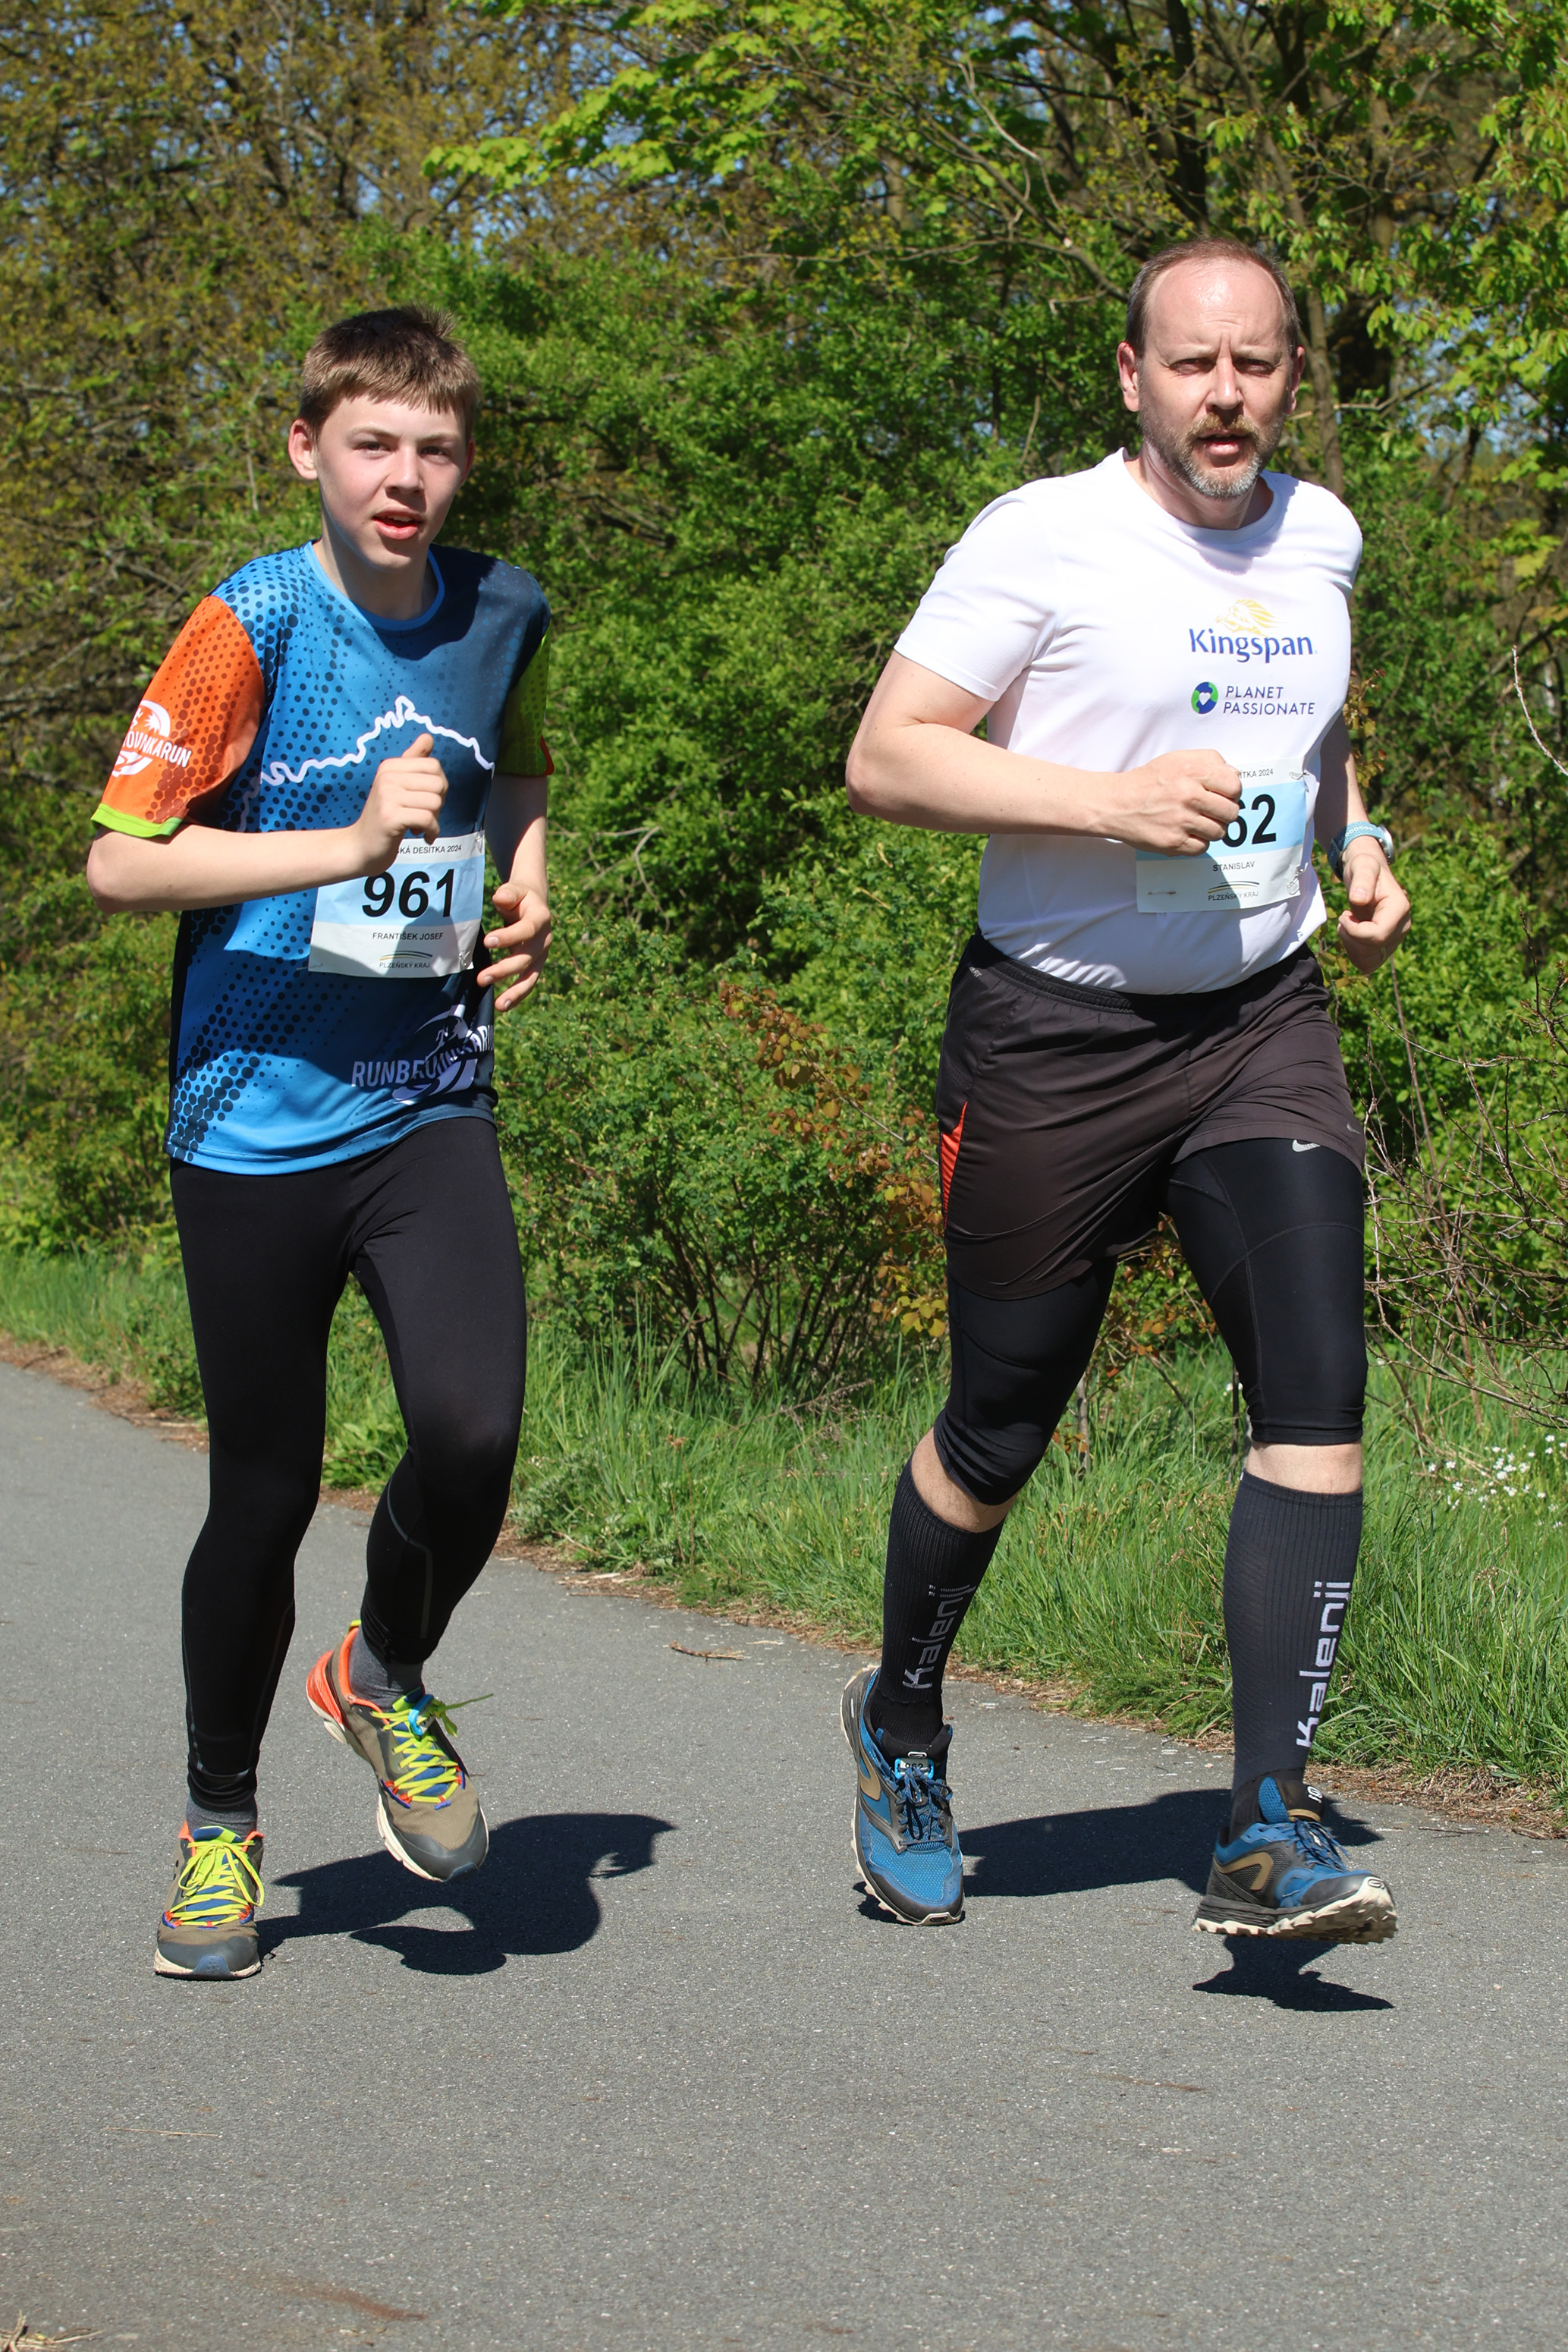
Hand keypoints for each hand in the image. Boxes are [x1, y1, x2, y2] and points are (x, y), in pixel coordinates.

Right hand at [347, 733, 447, 873]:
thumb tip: (428, 737)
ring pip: (435, 803)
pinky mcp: (390, 817)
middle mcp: (387, 776)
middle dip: (438, 804)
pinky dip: (431, 831)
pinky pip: (428, 819)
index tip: (425, 800)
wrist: (360, 846)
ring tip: (419, 825)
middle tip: (424, 815)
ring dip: (434, 820)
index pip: (434, 766)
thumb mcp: (397, 785)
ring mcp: (387, 796)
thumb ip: (413, 761)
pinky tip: (422, 836)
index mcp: (390, 766)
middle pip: (438, 784)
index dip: (439, 786)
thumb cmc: (384, 817)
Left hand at [477, 880, 551, 1010]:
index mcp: (541, 918)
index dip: (509, 937)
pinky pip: (528, 982)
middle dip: (504, 970)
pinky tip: (503, 1006)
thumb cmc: (519, 896)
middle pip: (527, 958)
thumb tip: (500, 898)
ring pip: (531, 977)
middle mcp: (545, 939)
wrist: (533, 903)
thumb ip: (508, 893)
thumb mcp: (515, 889)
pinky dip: (517, 995)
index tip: (487, 941)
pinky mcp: (535, 965)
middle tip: (481, 978)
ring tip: (499, 1005)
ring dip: (515, 992)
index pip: (527, 930)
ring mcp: (541, 955)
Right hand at [1102, 749, 1241, 853]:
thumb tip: (1235, 776)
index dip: (1232, 793)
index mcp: (1193, 771)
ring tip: (1196, 821)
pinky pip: (1202, 848)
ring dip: (1211, 829)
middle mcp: (1189, 795)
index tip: (1223, 795)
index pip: (1235, 787)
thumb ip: (1211, 761)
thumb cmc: (1150, 781)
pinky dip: (1197, 842)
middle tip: (1212, 811)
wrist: (1118, 803)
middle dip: (1224, 813)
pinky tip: (1186, 832)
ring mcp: (1181, 820)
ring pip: (1219, 832)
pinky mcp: (1173, 842)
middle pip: (1231, 813)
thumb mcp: (1179, 758)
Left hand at [1337, 842, 1410, 974]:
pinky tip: (1350, 936)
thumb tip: (1359, 899)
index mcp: (1400, 908)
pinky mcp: (1385, 946)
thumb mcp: (1362, 866)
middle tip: (1343, 918)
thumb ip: (1362, 880)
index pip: (1378, 935)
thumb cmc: (1364, 867)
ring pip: (1369, 961)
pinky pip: (1368, 964)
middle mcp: (1402, 927)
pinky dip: (1354, 954)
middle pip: (1373, 949)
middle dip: (1350, 937)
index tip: (1343, 915)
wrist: (1366, 873)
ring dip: (1350, 947)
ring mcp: (1394, 939)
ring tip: (1347, 925)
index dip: (1354, 931)